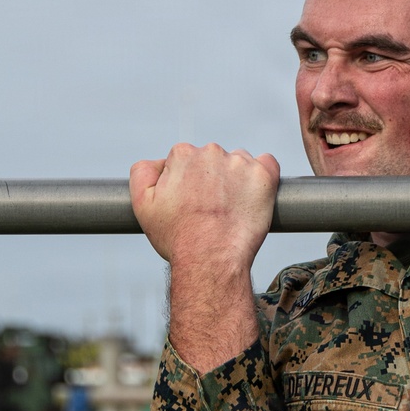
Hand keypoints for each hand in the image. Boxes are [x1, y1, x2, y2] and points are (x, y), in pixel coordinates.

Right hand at [130, 143, 279, 273]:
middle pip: (214, 160)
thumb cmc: (177, 238)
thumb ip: (142, 173)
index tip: (192, 203)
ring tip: (233, 210)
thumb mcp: (142, 205)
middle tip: (213, 210)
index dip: (189, 183)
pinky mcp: (264, 175)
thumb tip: (158, 161)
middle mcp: (211, 151)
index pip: (187, 160)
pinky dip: (263, 177)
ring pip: (240, 164)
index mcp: (182, 154)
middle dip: (214, 180)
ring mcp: (240, 162)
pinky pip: (267, 164)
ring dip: (238, 179)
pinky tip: (254, 198)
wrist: (211, 259)